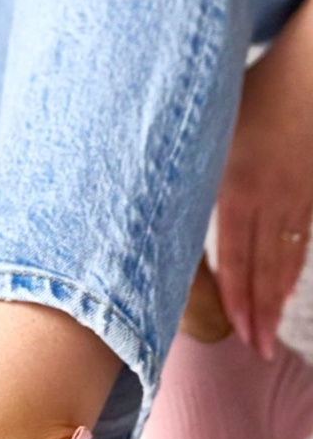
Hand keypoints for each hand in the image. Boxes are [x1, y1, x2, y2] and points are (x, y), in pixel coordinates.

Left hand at [216, 10, 312, 359]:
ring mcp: (298, 196)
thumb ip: (184, 165)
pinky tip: (286, 289)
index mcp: (239, 186)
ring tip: (270, 336)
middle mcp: (271, 199)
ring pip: (288, 260)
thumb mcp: (213, 124)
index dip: (238, 298)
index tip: (236, 330)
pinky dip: (294, 270)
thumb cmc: (256, 86)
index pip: (237, 257)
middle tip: (257, 352)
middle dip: (260, 314)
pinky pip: (303, 240)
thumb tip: (140, 201)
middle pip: (265, 269)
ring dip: (278, 300)